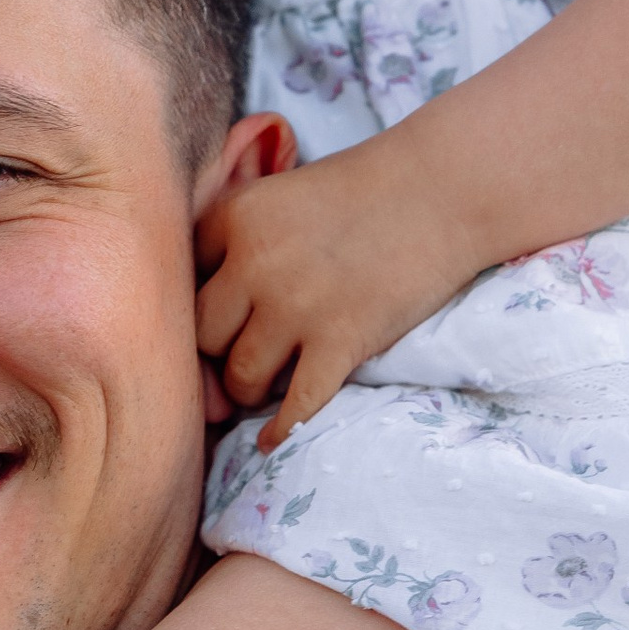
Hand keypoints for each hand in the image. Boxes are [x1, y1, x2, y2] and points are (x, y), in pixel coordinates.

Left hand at [194, 137, 478, 446]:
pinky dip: (281, 429)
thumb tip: (212, 306)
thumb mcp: (283, 192)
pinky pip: (295, 405)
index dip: (200, 304)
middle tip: (235, 357)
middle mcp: (256, 263)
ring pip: (241, 376)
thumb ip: (242, 237)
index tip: (217, 318)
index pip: (184, 280)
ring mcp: (297, 306)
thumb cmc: (367, 189)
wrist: (444, 189)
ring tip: (264, 386)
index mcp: (237, 217)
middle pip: (202, 336)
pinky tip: (272, 440)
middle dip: (216, 353)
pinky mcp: (341, 341)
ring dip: (248, 389)